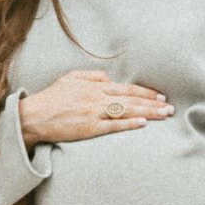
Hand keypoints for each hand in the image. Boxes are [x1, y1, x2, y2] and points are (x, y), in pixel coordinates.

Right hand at [18, 70, 171, 147]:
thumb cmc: (51, 98)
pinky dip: (128, 124)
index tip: (160, 96)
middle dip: (153, 104)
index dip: (145, 93)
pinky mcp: (89, 128)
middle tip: (170, 108)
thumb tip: (109, 79)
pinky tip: (142, 124)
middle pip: (131, 100)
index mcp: (94, 86)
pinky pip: (112, 126)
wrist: (34, 116)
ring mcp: (94, 113)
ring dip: (148, 113)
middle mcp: (97, 98)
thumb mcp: (70, 78)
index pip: (126, 89)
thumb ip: (92, 76)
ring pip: (126, 111)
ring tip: (164, 116)